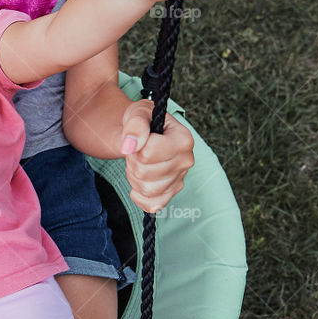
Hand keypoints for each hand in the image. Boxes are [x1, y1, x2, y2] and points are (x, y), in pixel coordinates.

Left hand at [120, 99, 194, 213]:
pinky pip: (152, 205)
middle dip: (133, 161)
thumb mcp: (138, 113)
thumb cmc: (143, 123)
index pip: (150, 151)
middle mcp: (187, 161)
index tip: (139, 139)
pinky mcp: (171, 193)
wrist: (144, 136)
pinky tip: (138, 182)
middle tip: (136, 152)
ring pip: (147, 189)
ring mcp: (180, 179)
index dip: (136, 146)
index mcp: (184, 139)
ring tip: (138, 163)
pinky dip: (139, 196)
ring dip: (133, 177)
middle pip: (146, 172)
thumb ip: (135, 125)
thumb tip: (130, 145)